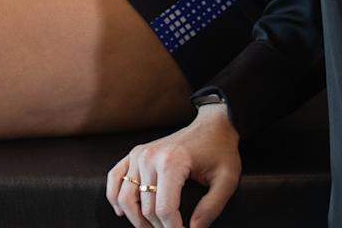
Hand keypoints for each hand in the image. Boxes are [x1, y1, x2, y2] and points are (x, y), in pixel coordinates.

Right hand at [105, 106, 241, 227]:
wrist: (213, 124)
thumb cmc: (220, 150)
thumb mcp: (227, 179)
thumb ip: (212, 207)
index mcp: (172, 163)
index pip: (164, 210)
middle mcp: (150, 157)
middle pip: (146, 208)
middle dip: (159, 227)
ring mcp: (139, 154)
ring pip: (125, 199)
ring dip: (137, 220)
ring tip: (154, 227)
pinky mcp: (135, 153)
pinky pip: (115, 178)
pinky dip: (115, 198)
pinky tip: (123, 212)